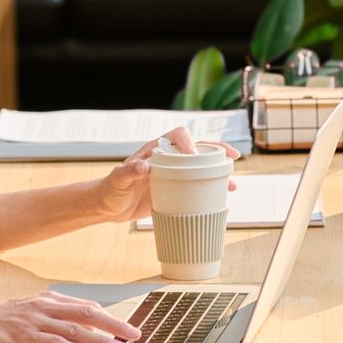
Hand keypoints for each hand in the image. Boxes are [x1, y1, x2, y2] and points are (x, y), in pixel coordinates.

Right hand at [0, 291, 142, 342]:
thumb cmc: (2, 318)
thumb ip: (57, 314)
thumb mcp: (32, 310)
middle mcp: (47, 306)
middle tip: (133, 333)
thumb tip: (84, 321)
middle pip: (89, 314)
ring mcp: (38, 321)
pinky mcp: (27, 336)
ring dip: (101, 339)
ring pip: (77, 329)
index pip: (87, 307)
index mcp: (50, 299)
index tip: (126, 326)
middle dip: (114, 324)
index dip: (110, 317)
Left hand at [89, 126, 239, 222]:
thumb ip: (128, 171)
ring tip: (233, 184)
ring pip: (201, 168)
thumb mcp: (118, 180)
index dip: (189, 141)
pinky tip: (221, 198)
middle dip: (216, 151)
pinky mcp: (176, 190)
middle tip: (232, 157)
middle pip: (196, 149)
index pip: (176, 136)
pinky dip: (210, 190)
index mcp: (155, 149)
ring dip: (219, 173)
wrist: (109, 206)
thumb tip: (143, 166)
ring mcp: (174, 174)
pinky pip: (197, 186)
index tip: (195, 155)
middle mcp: (168, 159)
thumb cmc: (111, 189)